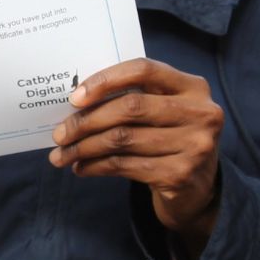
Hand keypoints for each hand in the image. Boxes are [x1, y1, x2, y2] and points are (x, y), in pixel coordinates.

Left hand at [49, 58, 223, 256]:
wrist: (199, 189)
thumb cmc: (171, 140)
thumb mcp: (164, 111)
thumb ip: (135, 98)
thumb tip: (77, 101)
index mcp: (194, 87)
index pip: (144, 70)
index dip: (106, 80)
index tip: (75, 98)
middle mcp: (200, 113)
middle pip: (130, 106)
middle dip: (87, 120)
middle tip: (60, 133)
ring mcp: (193, 146)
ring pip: (122, 139)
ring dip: (84, 148)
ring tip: (62, 155)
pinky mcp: (179, 175)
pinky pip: (124, 165)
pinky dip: (96, 166)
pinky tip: (82, 167)